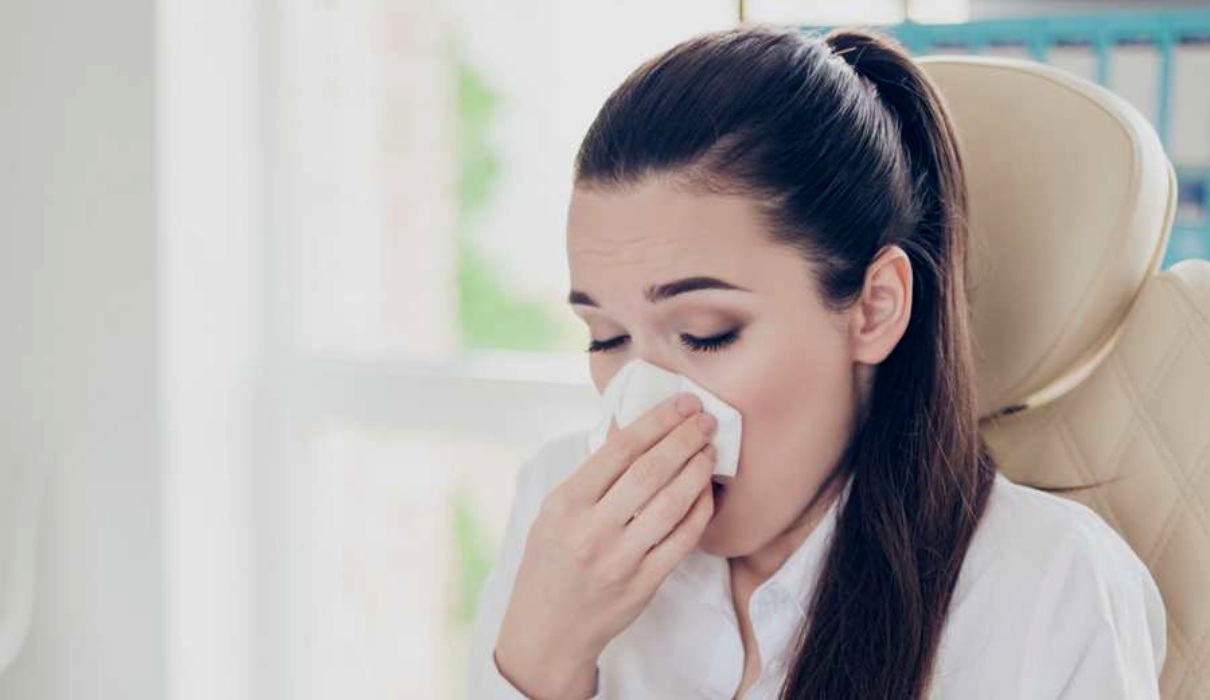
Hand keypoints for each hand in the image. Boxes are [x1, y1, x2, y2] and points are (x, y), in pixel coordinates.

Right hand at [494, 392, 717, 699]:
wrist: (547, 630)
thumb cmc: (551, 563)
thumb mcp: (553, 513)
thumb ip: (590, 478)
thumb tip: (635, 433)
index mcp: (566, 503)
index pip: (618, 450)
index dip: (656, 421)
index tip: (681, 404)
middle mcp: (592, 529)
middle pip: (649, 472)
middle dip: (683, 439)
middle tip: (705, 420)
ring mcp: (620, 559)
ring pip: (670, 504)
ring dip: (696, 471)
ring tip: (710, 451)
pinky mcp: (643, 584)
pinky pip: (682, 540)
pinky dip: (699, 511)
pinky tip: (707, 492)